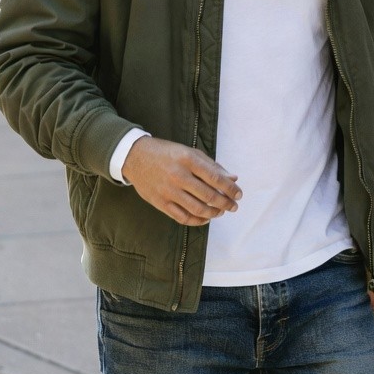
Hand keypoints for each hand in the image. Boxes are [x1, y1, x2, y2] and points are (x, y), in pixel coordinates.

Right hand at [122, 136, 240, 225]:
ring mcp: (169, 191)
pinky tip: (205, 219)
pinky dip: (197, 221)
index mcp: (187, 159)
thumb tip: (232, 178)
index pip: (215, 177)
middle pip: (208, 196)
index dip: (230, 188)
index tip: (239, 194)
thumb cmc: (166, 153)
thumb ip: (211, 165)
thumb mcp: (189, 152)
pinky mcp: (161, 203)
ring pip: (197, 209)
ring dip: (213, 213)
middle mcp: (178, 176)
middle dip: (225, 203)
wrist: (134, 157)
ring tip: (220, 212)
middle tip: (233, 206)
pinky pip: (183, 217)